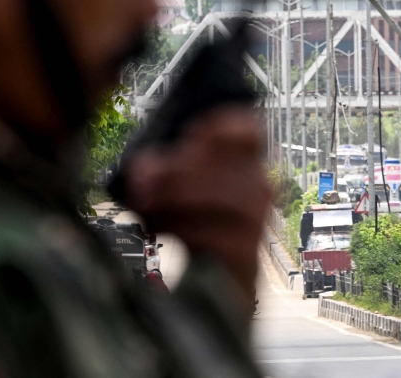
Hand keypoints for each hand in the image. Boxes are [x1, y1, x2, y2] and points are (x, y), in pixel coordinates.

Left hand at [124, 106, 270, 297]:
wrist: (214, 275)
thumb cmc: (195, 221)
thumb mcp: (173, 188)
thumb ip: (157, 171)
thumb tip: (143, 172)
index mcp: (242, 161)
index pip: (248, 131)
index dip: (222, 126)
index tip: (193, 135)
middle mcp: (257, 186)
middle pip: (227, 166)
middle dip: (179, 173)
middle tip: (144, 183)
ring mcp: (255, 220)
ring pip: (227, 199)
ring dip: (179, 201)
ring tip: (149, 206)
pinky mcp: (246, 251)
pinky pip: (218, 236)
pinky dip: (185, 230)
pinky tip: (164, 230)